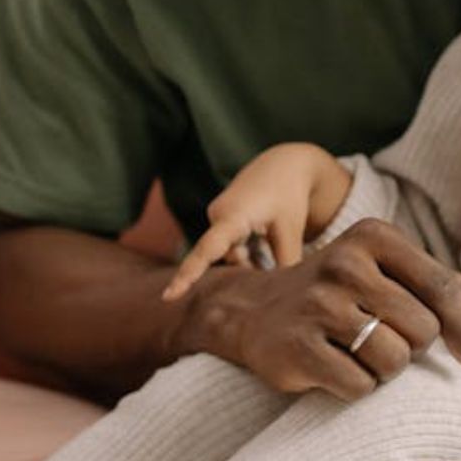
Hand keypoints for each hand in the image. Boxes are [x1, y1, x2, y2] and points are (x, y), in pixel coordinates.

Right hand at [163, 143, 350, 300]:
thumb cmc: (289, 196)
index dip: (190, 273)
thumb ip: (284, 263)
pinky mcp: (224, 222)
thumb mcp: (291, 230)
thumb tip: (279, 296)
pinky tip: (267, 246)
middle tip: (265, 279)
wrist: (285, 164)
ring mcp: (218, 218)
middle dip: (244, 273)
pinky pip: (233, 247)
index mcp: (233, 215)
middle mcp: (218, 216)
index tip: (169, 296)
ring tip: (275, 245)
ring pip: (232, 255)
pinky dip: (250, 253)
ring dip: (252, 262)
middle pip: (226, 258)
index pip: (208, 248)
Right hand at [176, 217, 460, 401]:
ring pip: (395, 361)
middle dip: (413, 346)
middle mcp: (346, 264)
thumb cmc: (340, 291)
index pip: (442, 286)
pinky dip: (358, 386)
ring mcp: (318, 305)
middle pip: (423, 330)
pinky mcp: (297, 347)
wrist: (253, 308)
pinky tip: (337, 366)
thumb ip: (437, 287)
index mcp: (374, 236)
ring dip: (386, 369)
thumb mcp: (385, 269)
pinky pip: (360, 386)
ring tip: (360, 351)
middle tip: (384, 337)